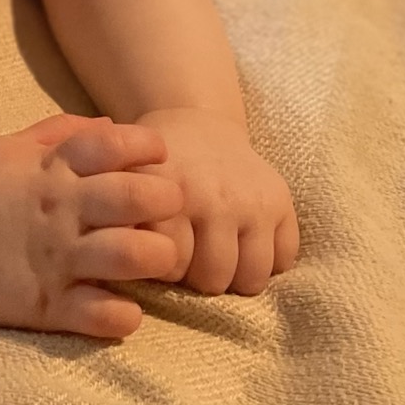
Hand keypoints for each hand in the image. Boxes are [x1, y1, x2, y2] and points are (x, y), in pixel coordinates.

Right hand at [0, 113, 185, 340]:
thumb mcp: (7, 147)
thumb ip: (59, 132)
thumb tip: (112, 126)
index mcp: (51, 168)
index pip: (114, 143)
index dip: (147, 145)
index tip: (157, 156)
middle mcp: (61, 210)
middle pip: (137, 197)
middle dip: (168, 200)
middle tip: (170, 210)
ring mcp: (57, 260)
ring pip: (131, 255)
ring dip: (157, 256)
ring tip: (157, 259)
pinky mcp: (48, 306)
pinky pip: (103, 315)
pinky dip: (125, 314)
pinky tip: (125, 307)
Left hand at [137, 108, 298, 295]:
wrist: (199, 126)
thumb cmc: (157, 169)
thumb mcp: (129, 186)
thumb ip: (122, 225)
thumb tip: (120, 271)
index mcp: (172, 196)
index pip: (172, 266)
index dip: (164, 268)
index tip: (159, 253)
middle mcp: (216, 200)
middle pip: (212, 279)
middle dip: (199, 279)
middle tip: (192, 260)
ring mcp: (254, 203)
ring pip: (251, 278)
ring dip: (234, 277)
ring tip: (219, 259)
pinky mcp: (283, 202)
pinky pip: (284, 260)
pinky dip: (267, 263)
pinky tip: (247, 247)